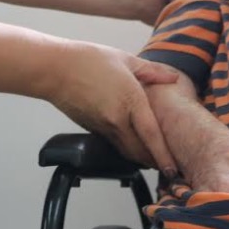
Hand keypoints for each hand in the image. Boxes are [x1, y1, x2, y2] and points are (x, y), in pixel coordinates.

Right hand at [47, 42, 178, 173]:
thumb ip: (151, 71)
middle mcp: (117, 119)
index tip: (173, 169)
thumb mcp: (125, 59)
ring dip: (140, 157)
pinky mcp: (91, 129)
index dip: (164, 155)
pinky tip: (131, 142)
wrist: (55, 69)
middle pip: (139, 152)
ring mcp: (102, 127)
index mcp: (130, 100)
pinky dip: (125, 147)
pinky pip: (113, 143)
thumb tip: (172, 77)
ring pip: (126, 151)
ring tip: (154, 158)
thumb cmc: (88, 60)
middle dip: (154, 161)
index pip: (151, 135)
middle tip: (168, 164)